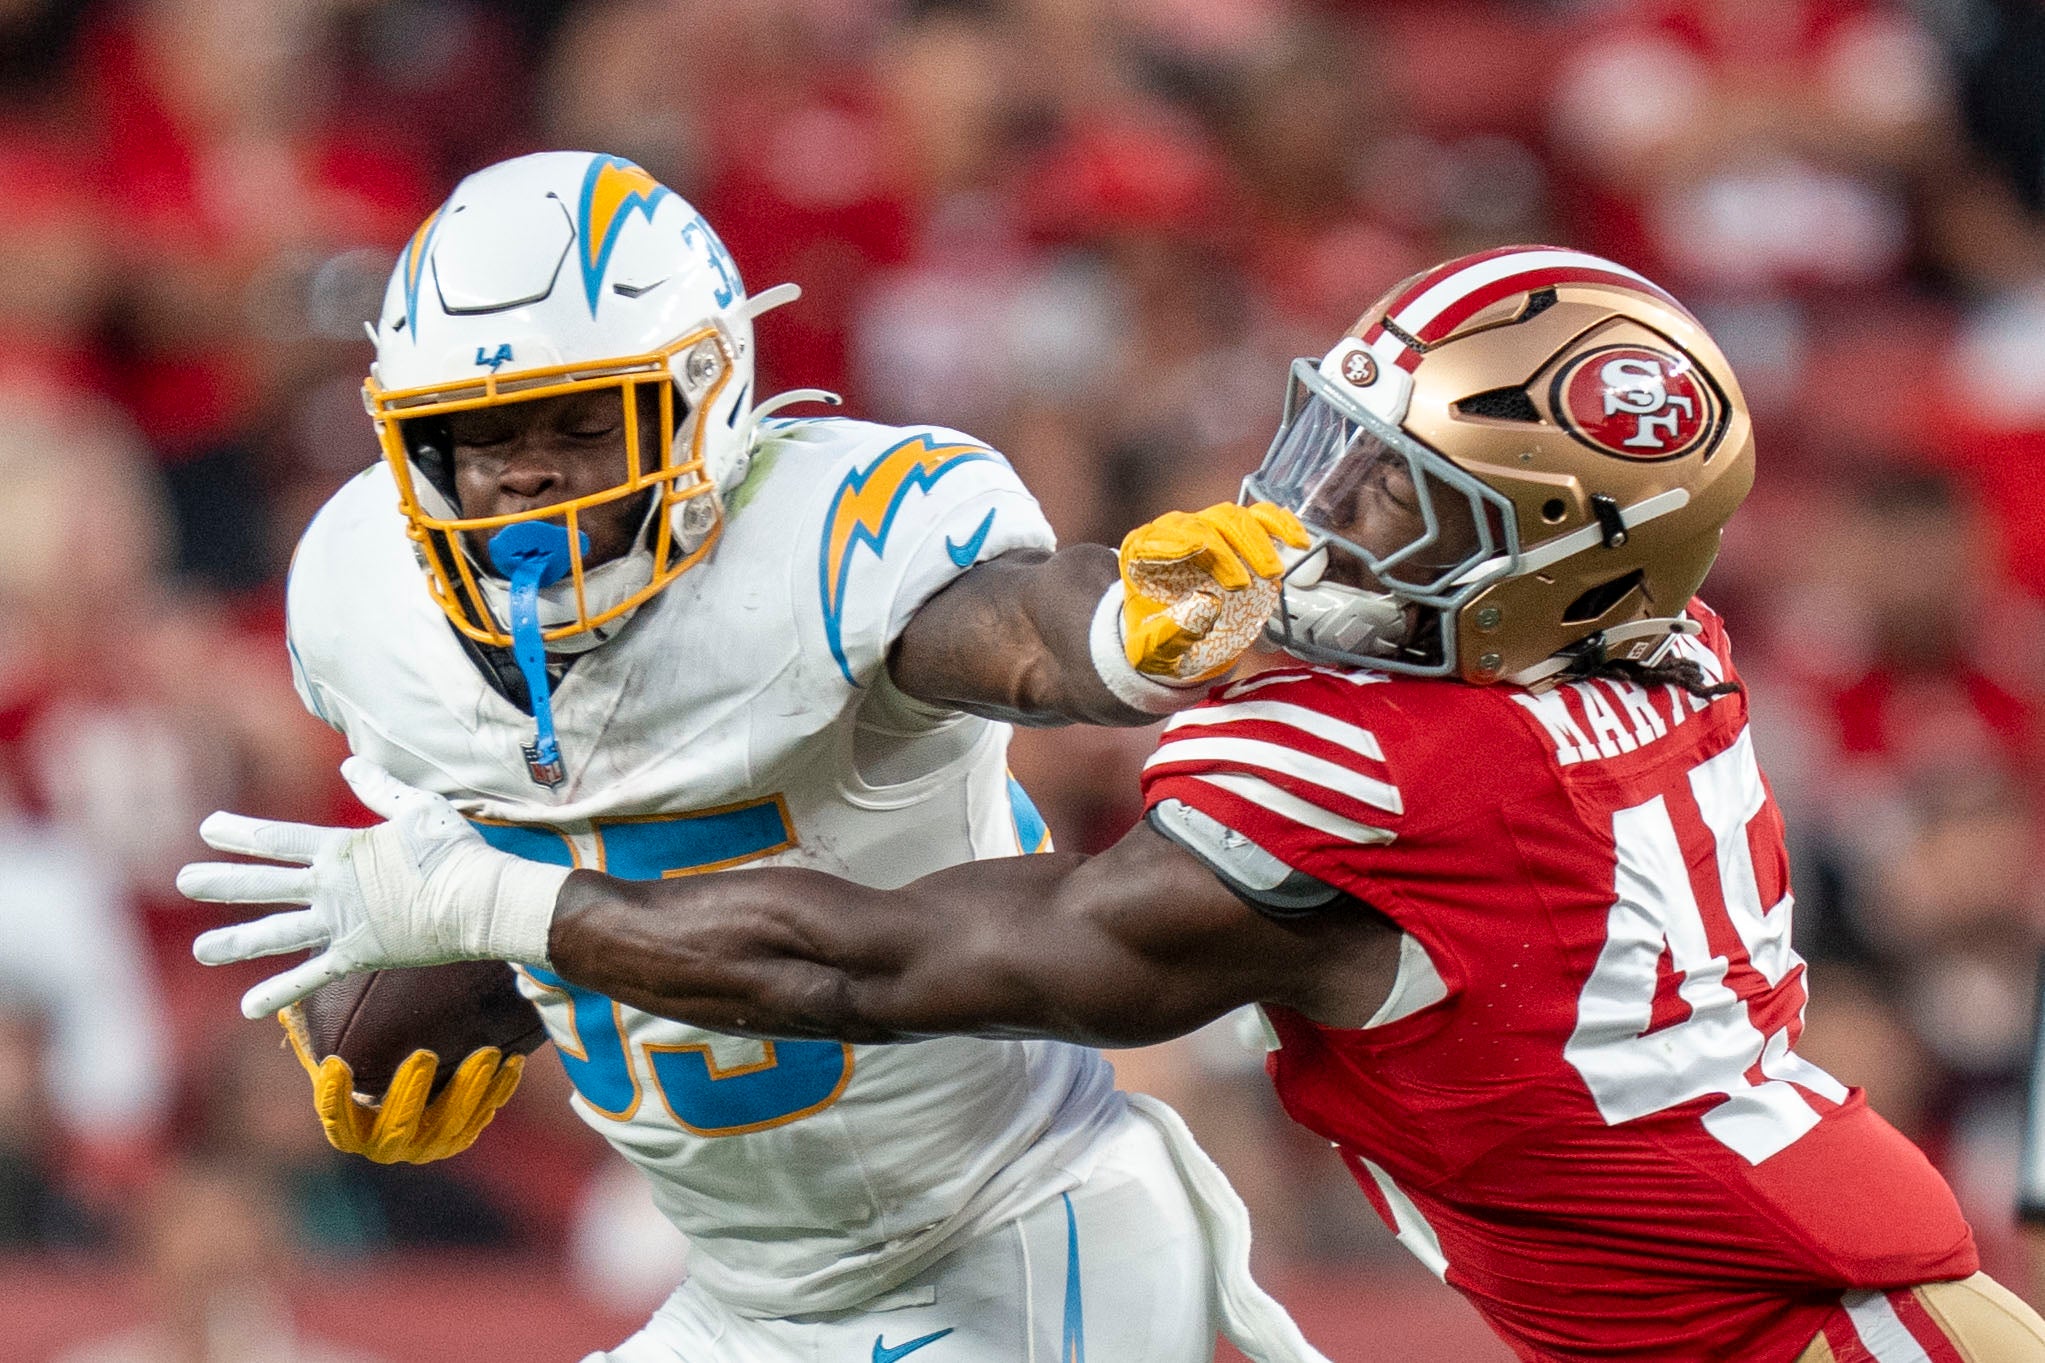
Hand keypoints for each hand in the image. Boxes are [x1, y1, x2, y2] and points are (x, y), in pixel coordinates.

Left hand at [184, 758, 567, 1018]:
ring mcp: (341, 923)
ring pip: (277, 933)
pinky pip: (311, 977)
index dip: (240, 833)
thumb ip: (380, 789)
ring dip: (236, 941)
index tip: (208, 828)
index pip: (278, 839)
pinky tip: (249, 1007)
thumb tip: (349, 763)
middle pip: (265, 883)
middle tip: (183, 881)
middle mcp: (331, 887)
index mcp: (342, 849)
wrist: (480, 900)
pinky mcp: (358, 953)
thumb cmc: (455, 850)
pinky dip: (280, 992)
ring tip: (201, 950)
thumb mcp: (418, 807)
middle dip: (221, 882)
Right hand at [279, 1005, 523, 1164]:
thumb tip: (286, 1006)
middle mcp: (386, 1145)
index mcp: (349, 1128)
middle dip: (411, 1093)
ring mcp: (426, 1145)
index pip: (334, 1118)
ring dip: (469, 1091)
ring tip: (486, 1053)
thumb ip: (312, 1034)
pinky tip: (509, 1062)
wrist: (409, 1086)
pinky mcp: (460, 1136)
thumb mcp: (334, 1049)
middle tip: (423, 1054)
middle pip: (397, 1127)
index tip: (336, 1065)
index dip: (333, 1097)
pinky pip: (481, 1118)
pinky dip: (497, 1092)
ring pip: (449, 1127)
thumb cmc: (362, 1062)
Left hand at [1119, 502, 1307, 683]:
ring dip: (1257, 541)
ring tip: (1272, 574)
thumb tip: (1206, 606)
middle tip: (1246, 585)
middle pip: (1205, 524)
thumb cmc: (1155, 641)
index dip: (1192, 550)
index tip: (1222, 579)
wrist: (1170, 636)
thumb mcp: (1151, 651)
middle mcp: (1172, 532)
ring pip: (1233, 517)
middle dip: (1230, 552)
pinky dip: (1279, 524)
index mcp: (1141, 552)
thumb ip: (1170, 635)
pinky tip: (1297, 541)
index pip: (1162, 537)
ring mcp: (1205, 528)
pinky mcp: (1233, 534)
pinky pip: (1257, 516)